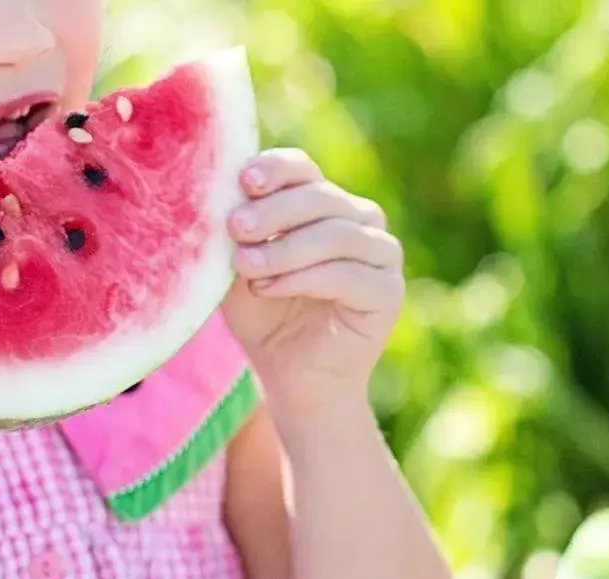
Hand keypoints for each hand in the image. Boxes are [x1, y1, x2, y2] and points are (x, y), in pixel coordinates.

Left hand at [221, 148, 404, 416]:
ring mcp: (381, 254)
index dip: (276, 169)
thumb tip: (219, 192)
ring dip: (284, 249)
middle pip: (320, 197)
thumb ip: (236, 232)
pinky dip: (303, 278)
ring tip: (245, 266)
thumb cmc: (264, 317)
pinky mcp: (389, 291)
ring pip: (335, 234)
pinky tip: (268, 288)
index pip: (303, 170)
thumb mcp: (239, 267)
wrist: (292, 378)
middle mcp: (360, 220)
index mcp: (325, 204)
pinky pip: (348, 274)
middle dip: (273, 211)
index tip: (243, 180)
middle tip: (235, 227)